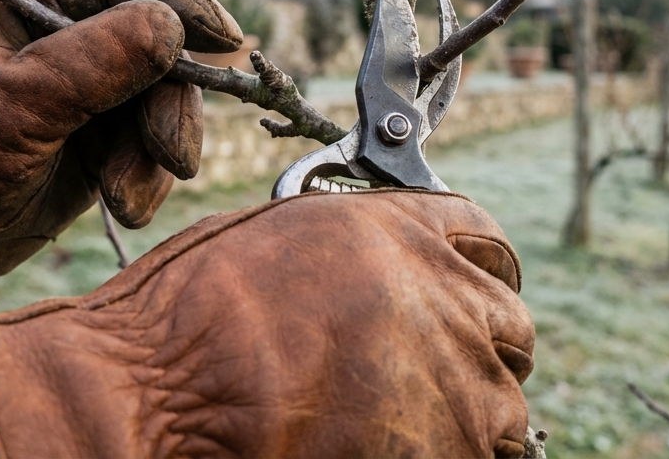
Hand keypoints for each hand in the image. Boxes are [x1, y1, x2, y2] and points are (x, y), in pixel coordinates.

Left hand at [0, 0, 241, 343]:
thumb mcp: (14, 104)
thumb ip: (91, 64)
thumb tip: (171, 28)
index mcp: (35, 0)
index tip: (222, 37)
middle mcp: (71, 35)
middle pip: (158, 45)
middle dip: (170, 104)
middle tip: (172, 154)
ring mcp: (95, 89)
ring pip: (167, 101)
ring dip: (158, 152)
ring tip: (125, 196)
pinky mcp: (109, 140)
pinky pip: (156, 146)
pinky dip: (148, 179)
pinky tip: (124, 206)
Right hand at [0, 189, 535, 458]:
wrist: (157, 396)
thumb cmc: (187, 315)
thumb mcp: (275, 238)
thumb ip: (352, 249)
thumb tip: (369, 274)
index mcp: (403, 232)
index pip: (485, 239)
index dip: (476, 266)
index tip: (465, 290)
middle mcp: (445, 300)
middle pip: (510, 325)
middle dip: (479, 345)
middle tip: (433, 370)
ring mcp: (455, 384)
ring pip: (502, 407)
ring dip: (468, 414)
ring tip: (409, 427)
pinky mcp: (443, 455)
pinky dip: (442, 456)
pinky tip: (386, 451)